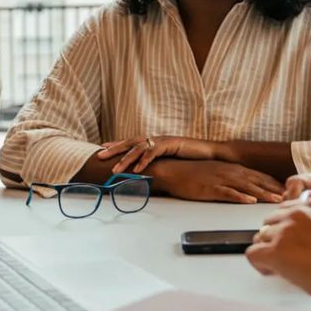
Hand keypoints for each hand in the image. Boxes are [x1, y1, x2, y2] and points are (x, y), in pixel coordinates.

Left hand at [96, 135, 221, 174]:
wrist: (212, 152)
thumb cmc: (192, 158)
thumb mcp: (171, 160)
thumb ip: (159, 163)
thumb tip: (147, 171)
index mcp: (155, 142)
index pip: (132, 142)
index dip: (117, 144)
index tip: (102, 148)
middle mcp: (156, 139)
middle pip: (130, 143)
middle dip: (114, 149)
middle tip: (99, 156)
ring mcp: (163, 140)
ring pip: (139, 148)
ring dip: (126, 159)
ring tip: (115, 169)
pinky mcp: (171, 144)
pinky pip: (154, 153)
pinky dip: (144, 161)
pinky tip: (137, 170)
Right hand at [142, 158, 282, 203]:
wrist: (173, 171)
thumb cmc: (193, 173)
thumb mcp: (217, 173)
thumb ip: (232, 179)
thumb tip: (247, 189)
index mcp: (233, 169)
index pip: (259, 176)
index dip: (274, 183)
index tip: (288, 190)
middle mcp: (230, 172)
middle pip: (257, 180)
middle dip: (274, 189)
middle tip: (290, 196)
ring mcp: (221, 180)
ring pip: (246, 187)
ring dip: (262, 193)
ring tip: (276, 200)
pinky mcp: (210, 188)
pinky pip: (228, 193)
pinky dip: (240, 196)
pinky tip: (249, 201)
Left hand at [246, 195, 310, 300]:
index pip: (286, 210)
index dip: (285, 226)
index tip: (289, 238)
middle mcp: (294, 215)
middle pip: (270, 223)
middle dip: (274, 238)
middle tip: (283, 254)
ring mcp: (283, 232)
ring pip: (260, 238)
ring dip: (267, 251)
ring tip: (278, 266)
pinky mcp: (275, 251)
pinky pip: (253, 254)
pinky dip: (259, 264)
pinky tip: (270, 271)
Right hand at [284, 173, 310, 243]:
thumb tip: (306, 200)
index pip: (297, 182)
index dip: (292, 194)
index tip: (294, 208)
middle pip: (291, 198)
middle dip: (288, 211)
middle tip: (290, 225)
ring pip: (293, 214)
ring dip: (291, 223)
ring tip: (294, 235)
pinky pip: (302, 228)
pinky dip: (298, 234)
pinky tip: (301, 243)